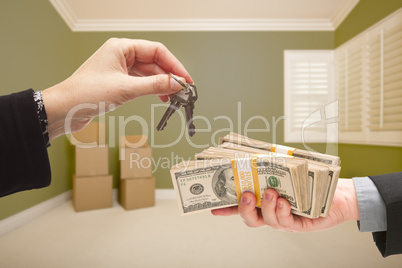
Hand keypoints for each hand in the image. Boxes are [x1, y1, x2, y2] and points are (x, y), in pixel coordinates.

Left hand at [42, 38, 191, 139]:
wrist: (64, 109)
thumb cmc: (85, 94)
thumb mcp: (126, 89)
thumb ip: (154, 86)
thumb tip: (176, 83)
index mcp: (121, 47)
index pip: (156, 51)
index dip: (174, 65)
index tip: (185, 79)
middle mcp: (121, 55)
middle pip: (154, 62)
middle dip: (169, 76)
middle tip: (182, 89)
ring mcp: (119, 69)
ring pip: (148, 73)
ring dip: (162, 84)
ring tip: (174, 96)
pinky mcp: (118, 82)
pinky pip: (141, 82)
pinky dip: (152, 90)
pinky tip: (160, 97)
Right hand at [211, 179, 358, 231]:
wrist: (336, 193)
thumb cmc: (310, 181)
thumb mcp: (287, 170)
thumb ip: (271, 165)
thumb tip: (256, 152)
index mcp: (264, 201)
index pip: (241, 206)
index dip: (227, 208)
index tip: (213, 207)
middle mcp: (271, 212)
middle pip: (250, 217)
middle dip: (243, 208)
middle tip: (245, 194)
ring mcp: (283, 219)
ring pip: (266, 220)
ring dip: (265, 206)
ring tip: (270, 193)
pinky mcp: (299, 224)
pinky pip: (286, 221)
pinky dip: (282, 212)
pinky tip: (284, 202)